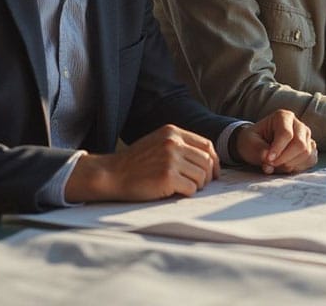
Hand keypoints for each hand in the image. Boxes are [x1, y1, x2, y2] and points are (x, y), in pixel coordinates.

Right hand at [65, 124, 219, 202]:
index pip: (206, 145)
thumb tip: (208, 160)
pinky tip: (176, 192)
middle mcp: (173, 143)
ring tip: (184, 187)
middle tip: (200, 184)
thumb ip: (180, 146)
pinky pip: (191, 188)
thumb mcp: (157, 143)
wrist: (111, 174)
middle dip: (207, 175)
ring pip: (201, 175)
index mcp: (172, 132)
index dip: (214, 161)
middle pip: (207, 161)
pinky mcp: (168, 177)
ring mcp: (171, 159)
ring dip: (197, 185)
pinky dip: (188, 193)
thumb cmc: (135, 162)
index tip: (213, 172)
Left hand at [235, 110, 317, 173]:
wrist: (257, 145)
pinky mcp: (310, 148)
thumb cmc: (253, 141)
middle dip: (284, 159)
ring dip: (290, 164)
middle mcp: (298, 124)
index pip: (286, 134)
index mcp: (283, 116)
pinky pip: (310, 160)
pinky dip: (298, 167)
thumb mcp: (249, 143)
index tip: (268, 160)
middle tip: (271, 164)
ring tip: (276, 164)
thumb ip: (259, 151)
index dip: (278, 149)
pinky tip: (286, 165)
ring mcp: (306, 136)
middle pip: (300, 144)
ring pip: (306, 153)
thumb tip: (269, 162)